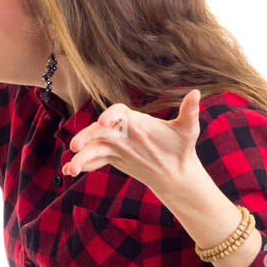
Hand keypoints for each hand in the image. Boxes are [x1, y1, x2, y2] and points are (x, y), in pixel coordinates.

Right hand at [63, 90, 203, 195]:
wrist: (175, 170)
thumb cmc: (181, 146)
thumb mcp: (187, 130)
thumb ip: (190, 112)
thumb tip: (197, 93)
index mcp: (134, 119)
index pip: (118, 112)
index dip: (109, 114)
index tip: (104, 121)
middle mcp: (120, 130)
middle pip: (98, 130)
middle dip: (86, 137)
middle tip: (76, 146)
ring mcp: (114, 145)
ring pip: (93, 148)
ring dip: (80, 157)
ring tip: (71, 169)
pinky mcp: (111, 158)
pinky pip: (94, 161)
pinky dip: (82, 166)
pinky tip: (69, 173)